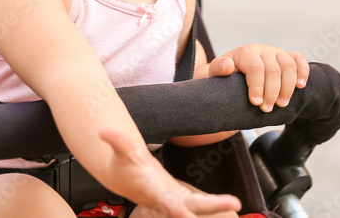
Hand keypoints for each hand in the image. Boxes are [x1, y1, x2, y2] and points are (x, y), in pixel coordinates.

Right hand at [99, 127, 240, 217]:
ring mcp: (175, 200)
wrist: (125, 178)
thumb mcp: (121, 151)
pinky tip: (232, 204)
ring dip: (216, 205)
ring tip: (235, 204)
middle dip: (208, 207)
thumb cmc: (123, 165)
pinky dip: (214, 204)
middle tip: (229, 205)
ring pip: (198, 206)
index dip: (173, 207)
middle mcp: (165, 199)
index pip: (163, 200)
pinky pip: (200, 204)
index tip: (180, 211)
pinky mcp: (182, 197)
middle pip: (189, 207)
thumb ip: (116, 140)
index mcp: (151, 190)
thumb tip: (103, 129)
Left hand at [208, 44, 308, 112]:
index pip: (255, 68)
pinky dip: (303, 72)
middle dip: (272, 92)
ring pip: (289, 66)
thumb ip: (218, 69)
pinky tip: (300, 86)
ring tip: (282, 104)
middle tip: (267, 109)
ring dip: (288, 87)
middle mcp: (263, 50)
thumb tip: (227, 65)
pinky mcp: (287, 56)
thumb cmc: (226, 75)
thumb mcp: (216, 73)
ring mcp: (277, 52)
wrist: (234, 72)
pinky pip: (299, 59)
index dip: (257, 87)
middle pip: (273, 70)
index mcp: (246, 52)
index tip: (256, 103)